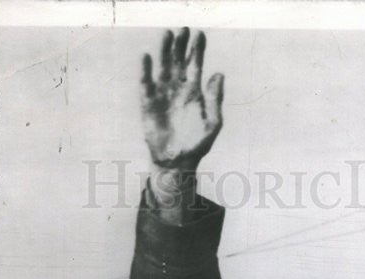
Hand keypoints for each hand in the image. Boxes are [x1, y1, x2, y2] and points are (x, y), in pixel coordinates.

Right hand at [141, 27, 223, 170]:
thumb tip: (219, 74)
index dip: (198, 49)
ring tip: (168, 34)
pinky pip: (146, 83)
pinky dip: (145, 70)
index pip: (195, 64)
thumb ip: (215, 99)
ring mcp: (162, 94)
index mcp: (194, 91)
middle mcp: (177, 88)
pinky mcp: (148, 103)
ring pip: (163, 66)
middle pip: (178, 60)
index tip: (200, 34)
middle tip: (183, 29)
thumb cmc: (197, 145)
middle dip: (181, 44)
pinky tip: (147, 57)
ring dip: (165, 51)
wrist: (178, 163)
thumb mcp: (213, 123)